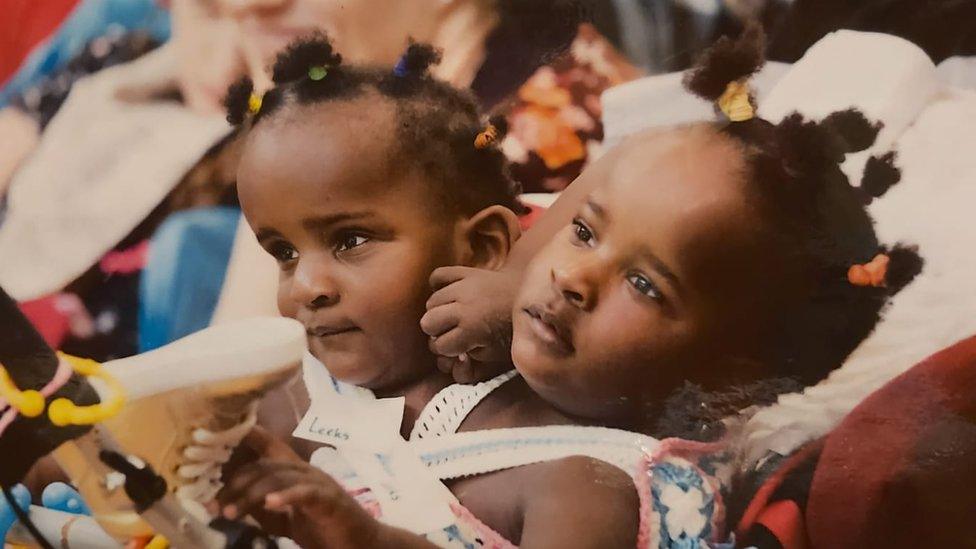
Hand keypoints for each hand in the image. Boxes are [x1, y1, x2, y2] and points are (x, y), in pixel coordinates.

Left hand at [218, 427, 380, 547]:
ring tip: (230, 511)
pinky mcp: (330, 500)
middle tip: (215, 504)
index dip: (248, 435)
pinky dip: (286, 496)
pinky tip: (269, 504)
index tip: (221, 432)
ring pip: (280, 477)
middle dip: (236, 483)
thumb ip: (262, 509)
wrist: (361, 542)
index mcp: (295, 472)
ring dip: (251, 495)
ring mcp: (319, 483)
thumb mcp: (284, 520)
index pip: (269, 446)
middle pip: (266, 465)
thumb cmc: (324, 528)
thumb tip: (229, 503)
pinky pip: (305, 493)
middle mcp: (306, 471)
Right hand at [421, 266, 518, 382]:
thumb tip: (454, 357)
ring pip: (431, 302)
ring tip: (450, 316)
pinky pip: (438, 275)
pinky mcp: (467, 272)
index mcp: (471, 330)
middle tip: (448, 333)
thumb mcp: (496, 353)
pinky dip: (437, 284)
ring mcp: (463, 287)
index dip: (444, 350)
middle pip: (428, 322)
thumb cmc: (514, 330)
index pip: (440, 345)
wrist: (533, 299)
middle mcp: (463, 307)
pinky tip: (446, 294)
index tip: (453, 349)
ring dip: (437, 312)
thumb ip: (471, 358)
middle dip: (436, 332)